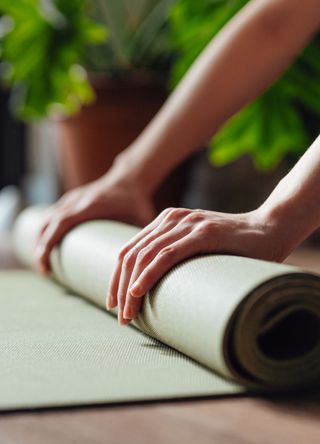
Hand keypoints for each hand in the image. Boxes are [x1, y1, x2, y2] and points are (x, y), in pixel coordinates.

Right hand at [35, 169, 155, 273]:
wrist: (130, 178)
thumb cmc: (136, 202)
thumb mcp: (140, 219)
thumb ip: (141, 241)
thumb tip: (144, 267)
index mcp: (92, 205)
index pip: (62, 222)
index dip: (48, 244)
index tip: (46, 266)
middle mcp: (77, 200)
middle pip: (48, 223)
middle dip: (40, 248)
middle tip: (44, 271)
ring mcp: (72, 198)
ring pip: (46, 219)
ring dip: (40, 240)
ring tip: (44, 263)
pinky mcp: (70, 200)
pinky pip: (51, 215)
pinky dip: (45, 230)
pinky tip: (46, 247)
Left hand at [107, 206, 288, 324]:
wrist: (270, 229)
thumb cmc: (233, 245)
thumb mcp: (197, 247)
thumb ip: (177, 255)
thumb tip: (156, 289)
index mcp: (166, 221)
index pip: (130, 250)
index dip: (117, 278)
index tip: (114, 304)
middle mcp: (171, 218)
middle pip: (132, 254)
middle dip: (119, 287)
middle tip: (120, 316)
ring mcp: (187, 224)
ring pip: (145, 256)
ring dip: (131, 288)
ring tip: (128, 314)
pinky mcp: (203, 233)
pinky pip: (167, 254)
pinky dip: (149, 273)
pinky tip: (138, 291)